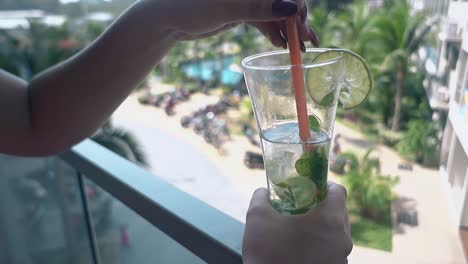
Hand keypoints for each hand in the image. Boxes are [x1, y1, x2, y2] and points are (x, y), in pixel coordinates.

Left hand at [146, 0, 317, 48]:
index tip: (301, 25)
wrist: (166, 20)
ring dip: (287, 30)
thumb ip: (259, 8)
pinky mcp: (240, 11)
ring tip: (300, 48)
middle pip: (281, 1)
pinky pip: (263, 20)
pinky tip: (281, 45)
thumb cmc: (190, 7)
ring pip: (274, 12)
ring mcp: (246, 0)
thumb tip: (292, 7)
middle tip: (308, 41)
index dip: (296, 5)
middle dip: (296, 20)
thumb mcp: (226, 8)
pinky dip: (272, 32)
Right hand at [242, 182, 351, 263]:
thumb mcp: (257, 217)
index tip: (309, 187)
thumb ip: (261, 197)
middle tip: (302, 206)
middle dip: (322, 206)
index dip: (324, 185)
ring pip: (337, 233)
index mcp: (330, 220)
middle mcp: (343, 239)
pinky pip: (333, 251)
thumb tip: (263, 192)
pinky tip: (301, 248)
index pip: (339, 191)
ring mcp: (341, 258)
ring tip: (299, 229)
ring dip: (322, 227)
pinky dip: (322, 245)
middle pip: (339, 212)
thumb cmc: (266, 253)